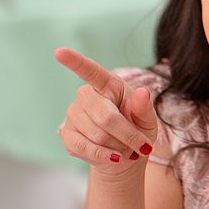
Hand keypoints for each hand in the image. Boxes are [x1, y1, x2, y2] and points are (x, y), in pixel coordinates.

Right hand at [55, 47, 156, 175]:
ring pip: (97, 135)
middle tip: (142, 145)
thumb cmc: (139, 129)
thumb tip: (142, 92)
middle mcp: (87, 95)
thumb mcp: (148, 119)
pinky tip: (114, 157)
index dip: (75, 61)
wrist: (126, 155)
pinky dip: (104, 156)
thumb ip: (145, 108)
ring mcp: (73, 114)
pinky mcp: (67, 134)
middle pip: (105, 117)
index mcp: (109, 84)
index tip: (59, 52)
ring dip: (118, 147)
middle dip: (128, 135)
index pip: (91, 71)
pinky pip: (85, 147)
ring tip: (126, 148)